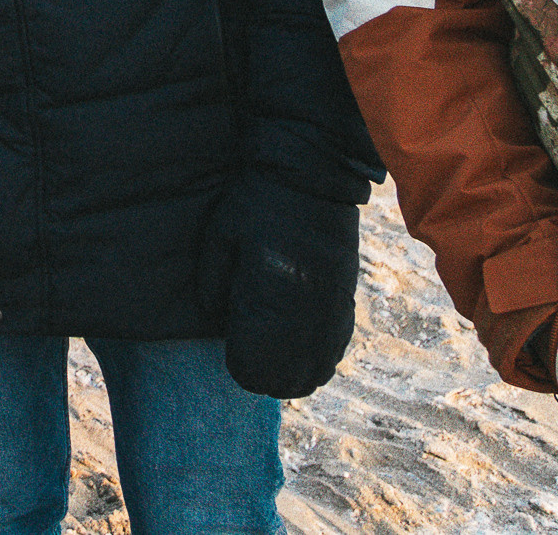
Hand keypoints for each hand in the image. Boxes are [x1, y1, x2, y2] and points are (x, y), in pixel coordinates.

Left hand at [199, 172, 360, 398]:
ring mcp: (331, 311)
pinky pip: (336, 350)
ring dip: (293, 372)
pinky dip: (318, 359)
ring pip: (316, 371)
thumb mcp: (219, 238)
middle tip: (249, 360)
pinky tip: (301, 349)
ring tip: (274, 358)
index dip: (241, 369)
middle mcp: (305, 314)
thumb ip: (211, 283)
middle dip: (266, 377)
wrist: (311, 179)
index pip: (256, 366)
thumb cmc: (255, 205)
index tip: (232, 355)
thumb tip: (216, 321)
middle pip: (288, 379)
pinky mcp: (346, 302)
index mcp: (269, 299)